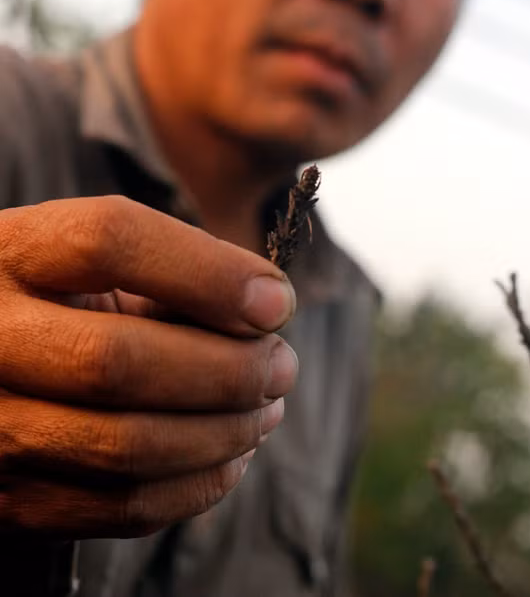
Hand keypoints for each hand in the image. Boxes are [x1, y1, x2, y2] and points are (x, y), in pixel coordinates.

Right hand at [0, 195, 297, 538]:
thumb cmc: (61, 297)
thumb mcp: (94, 261)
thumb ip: (170, 268)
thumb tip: (268, 308)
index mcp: (13, 251)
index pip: (109, 241)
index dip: (209, 273)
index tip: (278, 302)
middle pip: (117, 360)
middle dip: (227, 369)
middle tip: (282, 366)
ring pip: (123, 446)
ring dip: (223, 433)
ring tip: (266, 410)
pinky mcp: (6, 497)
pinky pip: (117, 508)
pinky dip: (196, 486)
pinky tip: (230, 454)